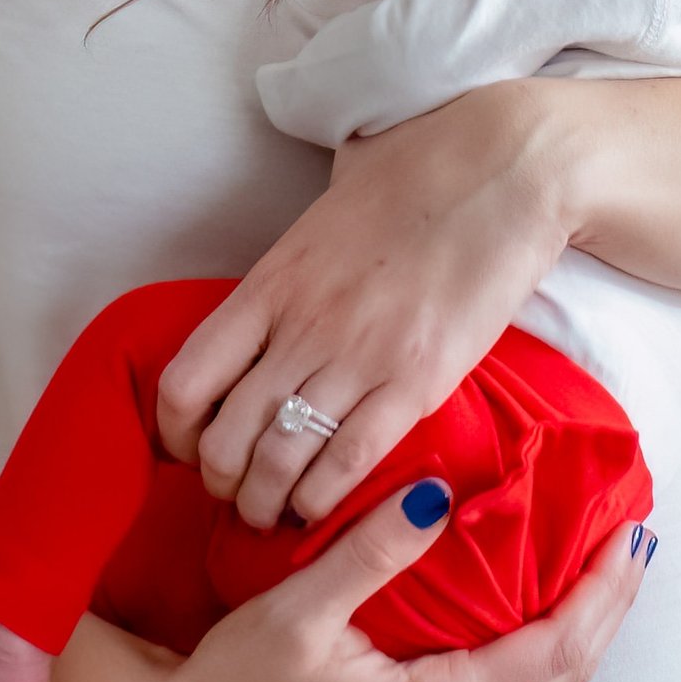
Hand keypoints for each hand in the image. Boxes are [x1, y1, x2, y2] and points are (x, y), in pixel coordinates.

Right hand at [136, 474, 653, 681]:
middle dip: (608, 609)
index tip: (631, 534)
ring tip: (604, 568)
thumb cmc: (237, 678)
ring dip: (581, 635)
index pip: (553, 650)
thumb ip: (373, 551)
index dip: (601, 592)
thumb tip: (441, 493)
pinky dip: (542, 655)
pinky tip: (541, 609)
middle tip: (636, 539)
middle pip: (565, 679)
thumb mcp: (299, 609)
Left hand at [155, 81, 585, 527]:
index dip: (175, 432)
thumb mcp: (326, 209)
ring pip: (281, 461)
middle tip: (236, 494)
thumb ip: (295, 253)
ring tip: (276, 514)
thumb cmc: (417, 170)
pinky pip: (350, 461)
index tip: (190, 447)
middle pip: (226, 437)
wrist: (505, 166)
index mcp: (271, 283)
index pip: (185, 379)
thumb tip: (282, 274)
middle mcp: (302, 326)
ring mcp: (358, 356)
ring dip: (269, 503)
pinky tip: (323, 508)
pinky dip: (326, 498)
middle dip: (221, 482)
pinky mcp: (419, 380)